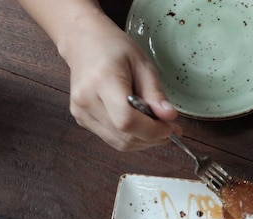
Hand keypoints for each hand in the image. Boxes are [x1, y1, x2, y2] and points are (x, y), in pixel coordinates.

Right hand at [60, 14, 179, 150]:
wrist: (84, 42)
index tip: (171, 127)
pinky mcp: (82, 120)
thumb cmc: (114, 49)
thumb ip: (155, 93)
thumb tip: (169, 118)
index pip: (127, 120)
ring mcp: (81, 113)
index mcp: (102, 81)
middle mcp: (86, 100)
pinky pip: (112, 139)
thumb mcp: (142, 63)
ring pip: (119, 143)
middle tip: (169, 127)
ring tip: (156, 126)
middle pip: (124, 136)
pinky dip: (130, 137)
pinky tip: (139, 124)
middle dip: (152, 137)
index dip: (152, 130)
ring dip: (143, 140)